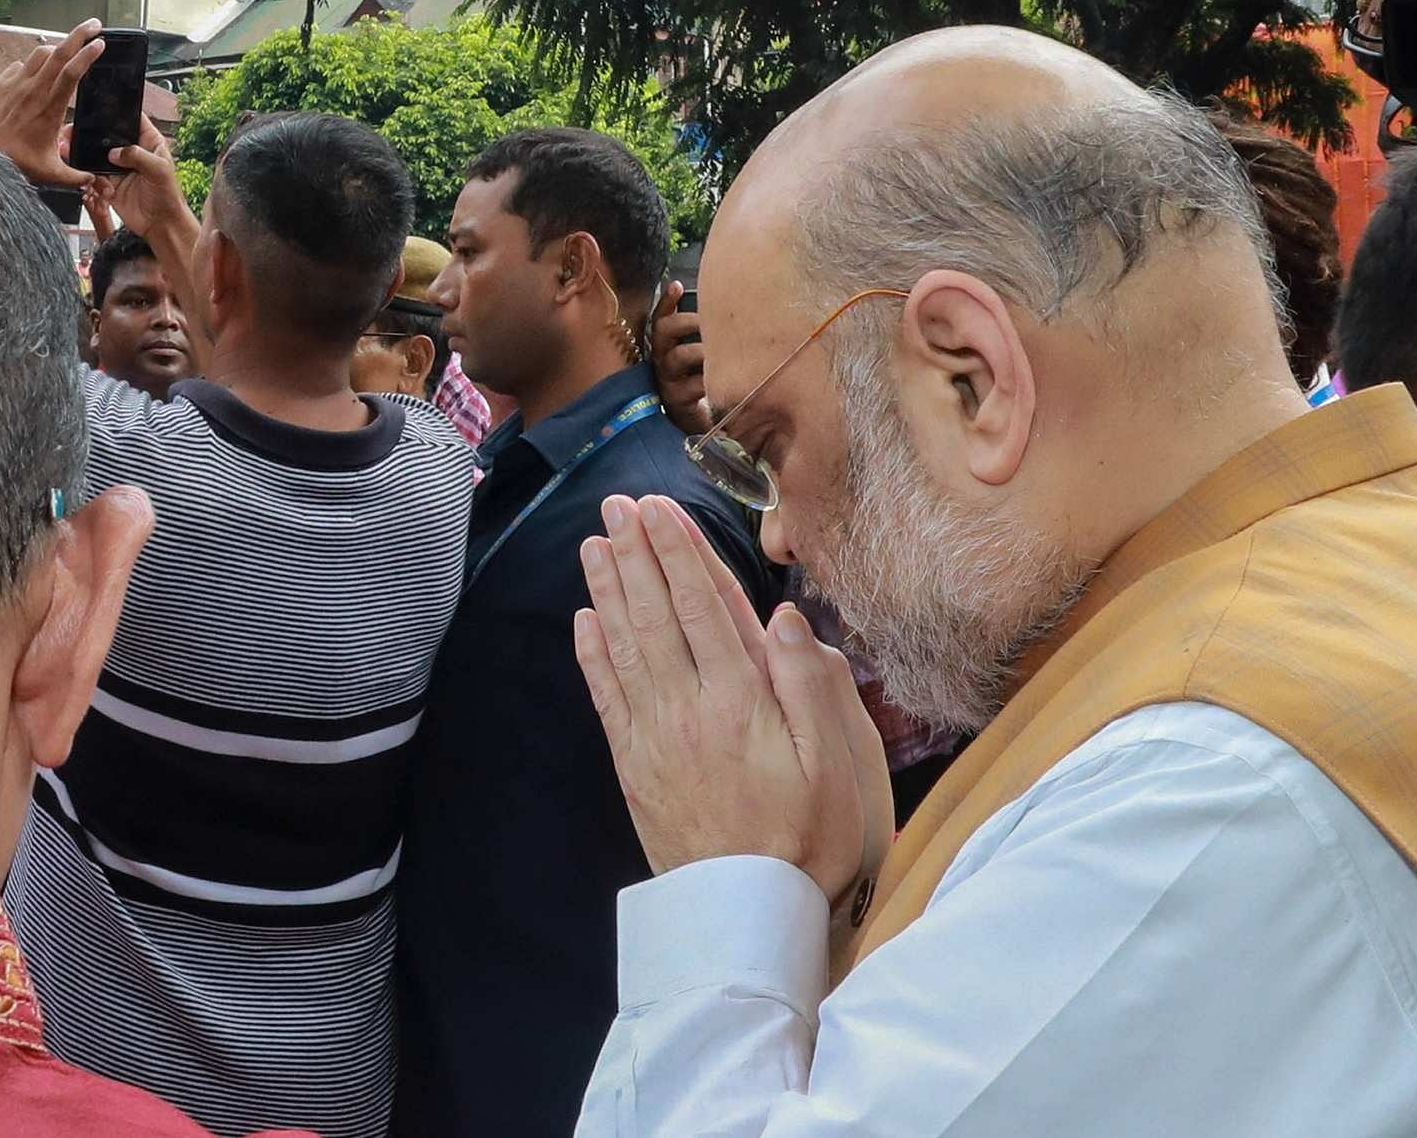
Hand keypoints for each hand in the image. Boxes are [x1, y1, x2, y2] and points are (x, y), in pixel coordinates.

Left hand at [0, 32, 101, 188]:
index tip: (100, 43)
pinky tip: (34, 71)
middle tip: (94, 24)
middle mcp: (33, 90)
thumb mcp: (49, 172)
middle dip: (79, 35)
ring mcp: (15, 84)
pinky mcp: (0, 84)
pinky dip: (30, 64)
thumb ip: (74, 176)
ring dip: (56, 46)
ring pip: (39, 54)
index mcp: (50, 107)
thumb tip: (93, 181)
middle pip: (59, 53)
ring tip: (67, 47)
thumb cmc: (13, 160)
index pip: (72, 73)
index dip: (87, 55)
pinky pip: (18, 65)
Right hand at [86, 124, 208, 297]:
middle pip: (107, 134)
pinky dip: (87, 174)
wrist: (160, 225)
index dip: (118, 111)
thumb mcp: (160, 170)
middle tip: (76, 131)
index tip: (100, 107)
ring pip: (95, 153)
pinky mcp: (108, 182)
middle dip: (91, 132)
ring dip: (83, 153)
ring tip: (71, 150)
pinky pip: (92, 173)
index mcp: (148, 141)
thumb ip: (138, 156)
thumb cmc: (169, 197)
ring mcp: (118, 166)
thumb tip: (114, 152)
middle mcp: (131, 151)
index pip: (131, 119)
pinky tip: (91, 179)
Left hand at [575, 496, 885, 909]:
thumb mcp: (833, 762)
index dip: (679, 552)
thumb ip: (810, 686)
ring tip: (594, 544)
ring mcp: (653, 735)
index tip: (660, 509)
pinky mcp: (632, 765)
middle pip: (655, 613)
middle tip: (617, 506)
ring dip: (607, 590)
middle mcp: (687, 706)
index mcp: (739, 699)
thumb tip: (785, 617)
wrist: (746, 911)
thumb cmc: (806, 837)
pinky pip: (605, 696)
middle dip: (636, 554)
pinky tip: (584, 620)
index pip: (702, 606)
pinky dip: (592, 653)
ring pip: (623, 645)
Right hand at [647, 284, 710, 435]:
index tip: (676, 285)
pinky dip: (710, 377)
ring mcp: (668, 381)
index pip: (660, 318)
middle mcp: (662, 361)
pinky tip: (721, 375)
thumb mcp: (701, 358)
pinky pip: (694, 384)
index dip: (666, 302)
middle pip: (664, 331)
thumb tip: (716, 305)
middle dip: (686, 321)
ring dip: (701, 349)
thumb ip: (703, 334)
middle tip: (709, 319)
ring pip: (679, 356)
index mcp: (666, 348)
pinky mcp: (679, 401)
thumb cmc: (702, 384)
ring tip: (719, 349)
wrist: (699, 425)